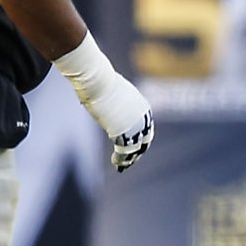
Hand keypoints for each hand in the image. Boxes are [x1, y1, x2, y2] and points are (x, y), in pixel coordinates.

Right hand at [55, 34, 154, 170]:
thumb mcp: (113, 91)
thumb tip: (101, 98)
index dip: (141, 140)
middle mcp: (144, 117)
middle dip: (138, 152)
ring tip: (121, 166)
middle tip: (129, 161)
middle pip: (145, 140)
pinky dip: (121, 160)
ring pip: (136, 148)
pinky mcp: (124, 132)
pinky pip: (125, 151)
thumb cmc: (100, 82)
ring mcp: (135, 125)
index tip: (135, 148)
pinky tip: (115, 163)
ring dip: (129, 159)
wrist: (97, 80)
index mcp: (143, 107)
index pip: (147, 128)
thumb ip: (114, 100)